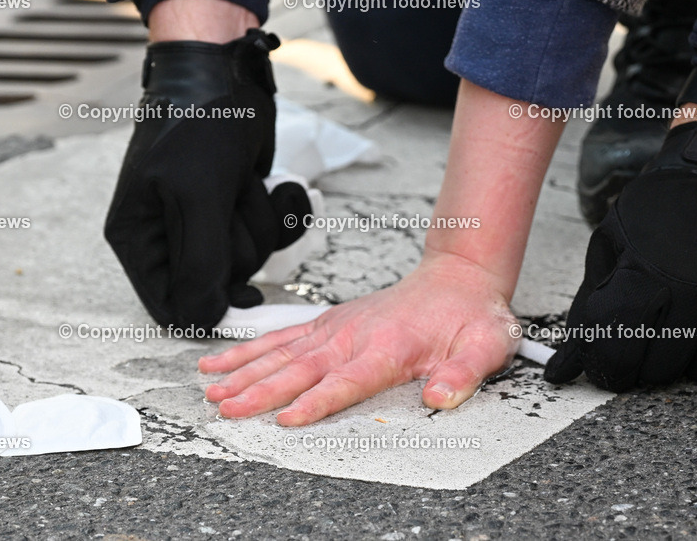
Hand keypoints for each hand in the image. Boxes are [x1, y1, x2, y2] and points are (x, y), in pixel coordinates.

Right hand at [105, 30, 310, 329]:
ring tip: (245, 179)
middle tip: (231, 199)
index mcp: (138, 238)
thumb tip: (201, 319)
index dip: (208, 307)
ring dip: (261, 218)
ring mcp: (209, 223)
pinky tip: (275, 183)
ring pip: (252, 258)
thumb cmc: (199, 122)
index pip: (169, 306)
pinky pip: (276, 234)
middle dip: (240, 242)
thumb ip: (200, 261)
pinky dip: (284, 207)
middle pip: (218, 284)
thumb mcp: (197, 194)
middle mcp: (170, 237)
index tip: (245, 296)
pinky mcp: (242, 207)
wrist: (229, 72)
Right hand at [199, 251, 519, 425]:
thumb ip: (463, 374)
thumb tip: (440, 398)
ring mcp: (336, 327)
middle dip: (260, 389)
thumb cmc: (469, 315)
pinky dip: (250, 348)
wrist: (457, 278)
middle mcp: (354, 335)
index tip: (285, 419)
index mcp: (388, 348)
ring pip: (283, 352)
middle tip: (226, 407)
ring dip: (245, 369)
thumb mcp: (485, 346)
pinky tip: (222, 359)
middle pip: (300, 368)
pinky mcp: (328, 322)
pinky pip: (282, 336)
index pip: (344, 382)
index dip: (313, 402)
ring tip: (212, 387)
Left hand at [546, 122, 696, 390]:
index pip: (617, 350)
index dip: (604, 363)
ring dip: (689, 355)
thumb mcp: (610, 243)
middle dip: (644, 359)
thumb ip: (588, 306)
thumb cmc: (661, 209)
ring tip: (685, 316)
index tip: (606, 364)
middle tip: (648, 330)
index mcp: (648, 275)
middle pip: (659, 369)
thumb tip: (563, 368)